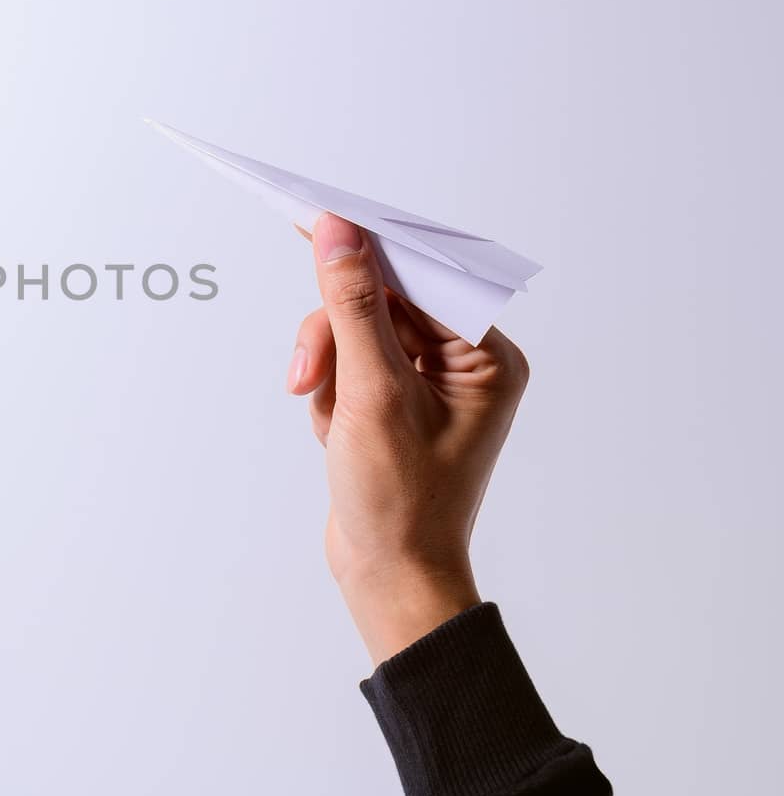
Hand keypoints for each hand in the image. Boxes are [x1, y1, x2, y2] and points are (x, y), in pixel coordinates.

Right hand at [286, 213, 529, 665]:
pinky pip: (346, 363)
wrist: (388, 577)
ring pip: (354, 331)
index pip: (422, 275)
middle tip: (308, 377)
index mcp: (487, 357)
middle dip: (336, 340)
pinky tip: (332, 431)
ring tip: (319, 412)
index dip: (368, 249)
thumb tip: (337, 231)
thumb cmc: (399, 501)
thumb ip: (352, 306)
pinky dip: (328, 390)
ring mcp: (427, 382)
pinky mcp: (393, 399)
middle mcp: (464, 363)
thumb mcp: (370, 394)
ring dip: (326, 368)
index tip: (317, 218)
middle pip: (379, 302)